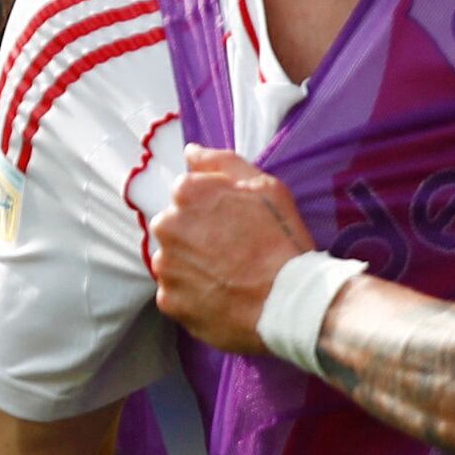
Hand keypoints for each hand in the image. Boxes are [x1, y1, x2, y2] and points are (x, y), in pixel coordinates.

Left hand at [147, 149, 317, 356]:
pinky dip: (194, 294)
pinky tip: (222, 296)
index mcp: (187, 193)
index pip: (188, 193)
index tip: (237, 224)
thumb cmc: (282, 242)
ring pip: (174, 259)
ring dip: (193, 265)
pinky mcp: (168, 299)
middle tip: (234, 252)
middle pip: (176, 226)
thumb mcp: (266, 188)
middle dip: (198, 235)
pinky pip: (177, 292)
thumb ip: (222, 162)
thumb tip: (191, 152)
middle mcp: (166, 225)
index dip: (215, 209)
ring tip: (229, 276)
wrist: (289, 302)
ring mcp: (165, 265)